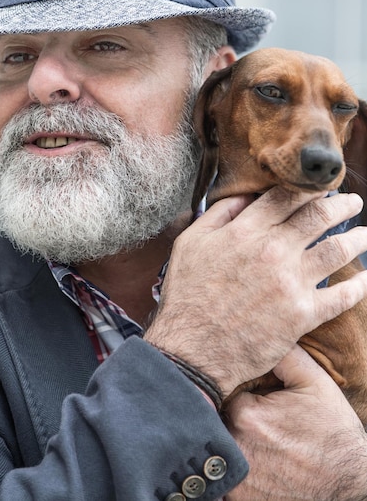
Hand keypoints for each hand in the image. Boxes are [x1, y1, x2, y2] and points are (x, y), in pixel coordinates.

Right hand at [145, 187, 366, 394]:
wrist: (192, 349)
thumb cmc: (187, 296)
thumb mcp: (189, 243)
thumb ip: (217, 214)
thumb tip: (244, 197)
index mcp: (246, 230)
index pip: (287, 197)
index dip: (309, 188)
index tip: (321, 188)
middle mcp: (274, 250)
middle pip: (319, 217)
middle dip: (342, 205)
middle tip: (353, 202)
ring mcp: (291, 282)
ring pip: (337, 250)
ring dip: (358, 239)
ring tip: (366, 235)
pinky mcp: (302, 315)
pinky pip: (342, 296)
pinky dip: (359, 286)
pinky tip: (365, 279)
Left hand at [225, 345, 366, 500]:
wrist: (350, 481)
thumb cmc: (332, 430)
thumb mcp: (314, 382)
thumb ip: (284, 354)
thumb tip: (259, 331)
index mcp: (246, 414)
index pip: (222, 390)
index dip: (235, 389)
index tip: (250, 393)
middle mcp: (235, 446)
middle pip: (216, 419)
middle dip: (227, 414)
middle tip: (250, 416)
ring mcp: (236, 478)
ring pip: (216, 446)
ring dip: (226, 439)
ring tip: (256, 438)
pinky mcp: (238, 499)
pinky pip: (220, 476)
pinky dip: (228, 467)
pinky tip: (251, 460)